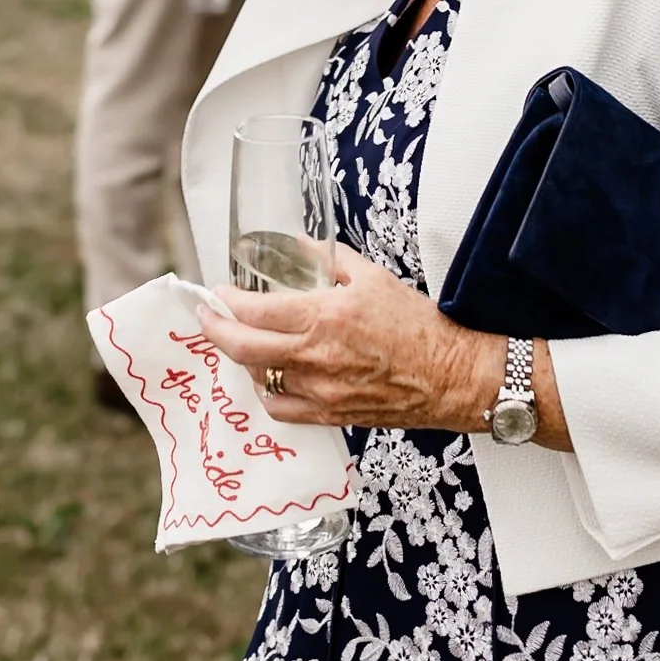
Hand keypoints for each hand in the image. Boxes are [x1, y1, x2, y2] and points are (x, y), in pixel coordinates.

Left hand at [199, 244, 502, 431]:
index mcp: (325, 316)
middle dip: (215, 329)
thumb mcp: (372, 277)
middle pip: (242, 347)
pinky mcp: (330, 415)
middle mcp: (315, 356)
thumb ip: (329, 259)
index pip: (255, 311)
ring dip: (243, 358)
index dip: (227, 301)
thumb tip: (298, 245)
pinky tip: (269, 377)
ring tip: (241, 341)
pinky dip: (267, 391)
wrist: (452, 376)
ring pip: (259, 377)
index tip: (220, 292)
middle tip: (207, 316)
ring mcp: (320, 390)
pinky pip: (281, 408)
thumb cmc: (418, 326)